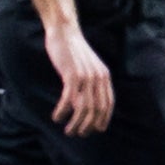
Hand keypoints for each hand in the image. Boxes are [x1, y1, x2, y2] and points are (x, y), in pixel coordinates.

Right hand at [45, 19, 113, 135]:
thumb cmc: (72, 49)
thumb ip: (89, 83)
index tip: (94, 130)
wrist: (64, 31)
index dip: (102, 120)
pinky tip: (56, 117)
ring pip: (83, 108)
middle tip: (78, 134)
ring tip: (68, 131)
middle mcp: (98, 78)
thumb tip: (83, 103)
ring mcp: (86, 77)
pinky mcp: (72, 74)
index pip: (108, 104)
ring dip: (76, 123)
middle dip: (88, 126)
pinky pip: (69, 99)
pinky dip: (63, 111)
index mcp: (104, 76)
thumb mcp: (86, 66)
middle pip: (96, 110)